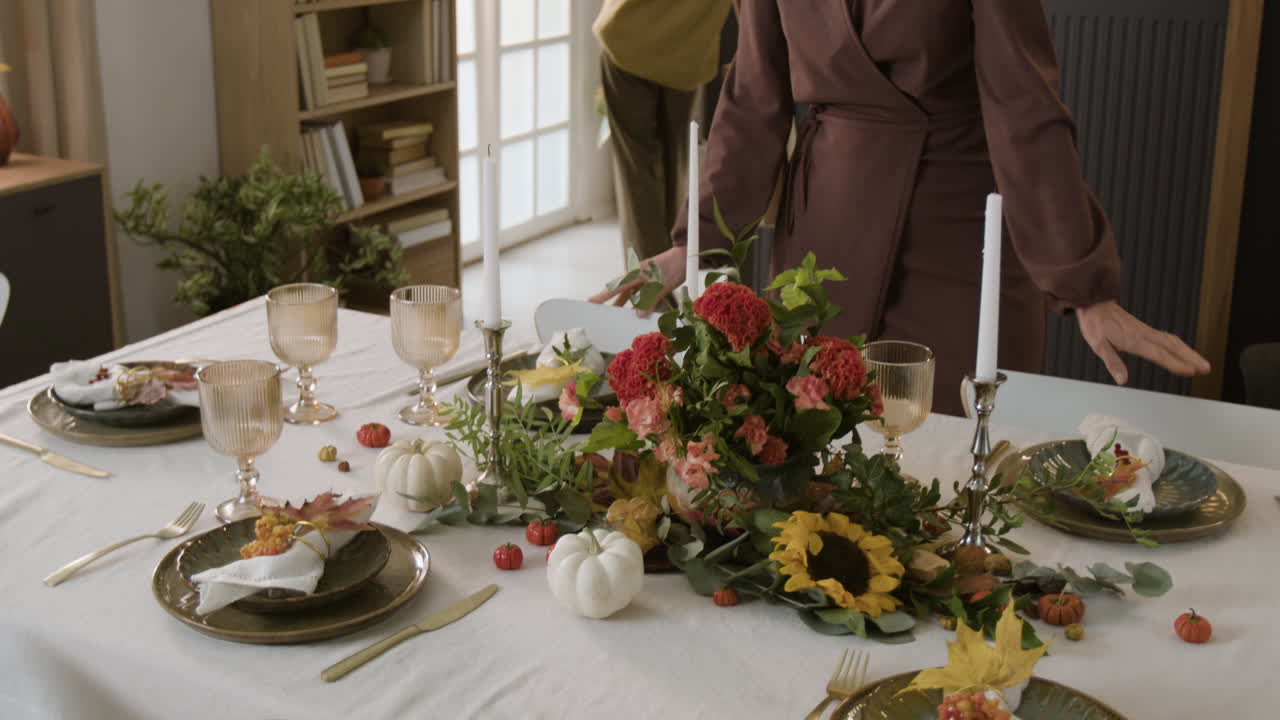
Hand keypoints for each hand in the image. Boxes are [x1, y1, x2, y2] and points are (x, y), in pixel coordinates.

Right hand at [588, 246, 686, 312]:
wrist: (685, 255)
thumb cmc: (674, 267)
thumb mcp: (663, 286)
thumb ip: (650, 300)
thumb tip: (638, 315)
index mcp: (635, 273)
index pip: (615, 287)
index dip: (601, 296)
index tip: (589, 301)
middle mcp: (635, 275)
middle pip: (618, 291)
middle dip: (607, 302)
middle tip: (596, 312)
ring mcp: (641, 278)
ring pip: (628, 294)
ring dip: (622, 304)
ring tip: (613, 316)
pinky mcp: (648, 281)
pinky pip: (638, 294)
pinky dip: (635, 303)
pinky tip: (633, 312)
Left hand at [1075, 300, 1210, 384]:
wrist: (1095, 303)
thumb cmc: (1095, 325)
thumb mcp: (1099, 346)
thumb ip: (1113, 363)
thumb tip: (1122, 380)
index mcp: (1134, 340)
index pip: (1159, 354)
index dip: (1175, 363)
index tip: (1191, 371)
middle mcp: (1144, 335)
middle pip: (1173, 347)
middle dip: (1191, 358)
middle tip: (1206, 369)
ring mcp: (1146, 331)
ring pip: (1173, 341)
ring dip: (1189, 352)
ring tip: (1202, 363)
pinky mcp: (1145, 329)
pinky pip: (1167, 338)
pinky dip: (1180, 346)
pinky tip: (1183, 351)